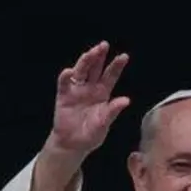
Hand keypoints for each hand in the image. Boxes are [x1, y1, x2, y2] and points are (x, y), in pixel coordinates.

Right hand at [47, 41, 130, 155]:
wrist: (73, 145)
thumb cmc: (91, 134)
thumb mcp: (104, 124)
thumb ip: (112, 111)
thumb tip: (126, 100)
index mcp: (103, 94)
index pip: (111, 76)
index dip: (116, 66)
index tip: (124, 56)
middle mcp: (90, 88)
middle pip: (95, 69)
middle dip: (99, 56)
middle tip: (104, 45)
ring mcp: (77, 90)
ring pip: (81, 71)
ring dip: (85, 61)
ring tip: (90, 53)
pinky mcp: (64, 96)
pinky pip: (64, 84)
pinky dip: (66, 77)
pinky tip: (69, 72)